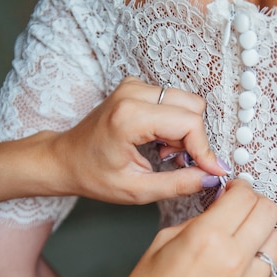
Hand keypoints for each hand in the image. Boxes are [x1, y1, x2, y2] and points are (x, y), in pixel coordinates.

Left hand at [50, 77, 227, 203]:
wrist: (64, 158)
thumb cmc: (93, 176)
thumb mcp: (137, 190)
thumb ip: (178, 184)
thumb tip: (212, 178)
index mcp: (129, 117)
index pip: (188, 123)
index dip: (204, 150)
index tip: (212, 171)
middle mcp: (133, 92)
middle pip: (193, 107)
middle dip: (193, 139)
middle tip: (176, 162)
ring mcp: (134, 85)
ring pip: (186, 102)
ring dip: (184, 132)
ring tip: (163, 154)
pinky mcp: (136, 86)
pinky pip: (174, 100)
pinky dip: (174, 123)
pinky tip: (157, 142)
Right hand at [113, 178, 276, 276]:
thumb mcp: (165, 239)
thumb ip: (202, 219)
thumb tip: (225, 205)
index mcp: (208, 238)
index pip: (246, 196)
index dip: (240, 189)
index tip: (235, 193)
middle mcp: (234, 262)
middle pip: (269, 213)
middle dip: (256, 205)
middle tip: (243, 212)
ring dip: (263, 237)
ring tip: (245, 244)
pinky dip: (265, 269)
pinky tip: (246, 271)